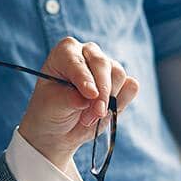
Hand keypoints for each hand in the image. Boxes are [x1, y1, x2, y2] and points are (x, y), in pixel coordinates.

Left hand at [17, 38, 139, 168]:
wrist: (60, 129)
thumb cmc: (50, 111)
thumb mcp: (52, 106)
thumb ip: (70, 99)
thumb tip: (92, 97)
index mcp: (65, 52)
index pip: (77, 61)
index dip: (85, 78)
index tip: (90, 95)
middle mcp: (87, 53)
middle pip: (103, 64)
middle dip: (101, 93)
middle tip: (94, 114)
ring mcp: (105, 66)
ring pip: (118, 75)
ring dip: (108, 101)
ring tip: (89, 118)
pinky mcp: (120, 81)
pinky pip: (130, 87)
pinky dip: (121, 102)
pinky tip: (104, 113)